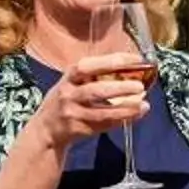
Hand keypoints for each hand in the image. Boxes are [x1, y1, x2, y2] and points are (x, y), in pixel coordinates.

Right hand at [35, 52, 150, 151]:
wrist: (45, 129)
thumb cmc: (66, 99)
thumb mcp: (73, 82)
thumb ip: (95, 76)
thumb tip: (131, 70)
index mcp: (69, 77)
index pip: (89, 66)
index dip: (112, 61)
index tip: (135, 59)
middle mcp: (68, 94)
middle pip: (96, 90)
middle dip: (120, 87)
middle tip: (140, 85)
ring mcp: (73, 113)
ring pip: (102, 112)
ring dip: (125, 108)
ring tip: (143, 104)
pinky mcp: (78, 129)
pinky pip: (104, 125)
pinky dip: (122, 119)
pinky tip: (135, 114)